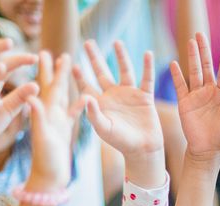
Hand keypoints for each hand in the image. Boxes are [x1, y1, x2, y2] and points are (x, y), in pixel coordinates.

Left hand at [27, 51, 78, 188]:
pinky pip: (73, 112)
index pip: (47, 86)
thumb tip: (31, 95)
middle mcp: (51, 116)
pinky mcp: (65, 132)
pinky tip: (85, 96)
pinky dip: (79, 103)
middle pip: (55, 87)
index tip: (46, 52)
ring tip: (71, 67)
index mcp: (46, 114)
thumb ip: (37, 118)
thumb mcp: (42, 138)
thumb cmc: (45, 163)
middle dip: (56, 70)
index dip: (48, 70)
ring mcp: (58, 123)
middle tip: (58, 53)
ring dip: (67, 82)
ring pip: (64, 97)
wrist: (48, 181)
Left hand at [74, 40, 162, 155]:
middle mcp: (113, 96)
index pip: (86, 86)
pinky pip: (146, 78)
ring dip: (121, 56)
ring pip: (124, 70)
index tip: (71, 64)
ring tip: (117, 42)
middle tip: (87, 42)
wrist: (142, 149)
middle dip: (95, 58)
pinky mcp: (145, 96)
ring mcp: (129, 94)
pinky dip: (148, 67)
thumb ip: (93, 114)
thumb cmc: (120, 142)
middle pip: (102, 72)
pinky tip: (148, 54)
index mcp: (100, 104)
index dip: (79, 76)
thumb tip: (85, 97)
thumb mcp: (104, 129)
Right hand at [170, 32, 219, 159]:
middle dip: (203, 50)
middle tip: (200, 34)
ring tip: (190, 41)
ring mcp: (196, 95)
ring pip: (193, 72)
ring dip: (191, 57)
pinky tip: (174, 63)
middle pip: (205, 66)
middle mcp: (209, 91)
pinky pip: (180, 86)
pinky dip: (177, 75)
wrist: (208, 148)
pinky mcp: (185, 102)